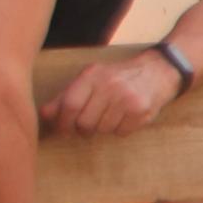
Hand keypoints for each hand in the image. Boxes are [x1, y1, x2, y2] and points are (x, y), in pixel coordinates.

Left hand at [42, 51, 181, 137]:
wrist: (158, 71)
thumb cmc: (118, 78)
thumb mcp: (91, 80)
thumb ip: (66, 96)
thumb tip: (44, 115)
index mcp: (93, 76)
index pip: (70, 105)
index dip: (62, 122)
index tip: (62, 130)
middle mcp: (110, 86)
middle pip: (85, 122)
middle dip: (83, 130)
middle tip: (86, 127)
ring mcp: (127, 99)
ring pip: (103, 130)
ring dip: (102, 129)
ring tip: (109, 117)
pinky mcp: (141, 112)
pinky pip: (121, 132)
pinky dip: (120, 130)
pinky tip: (124, 118)